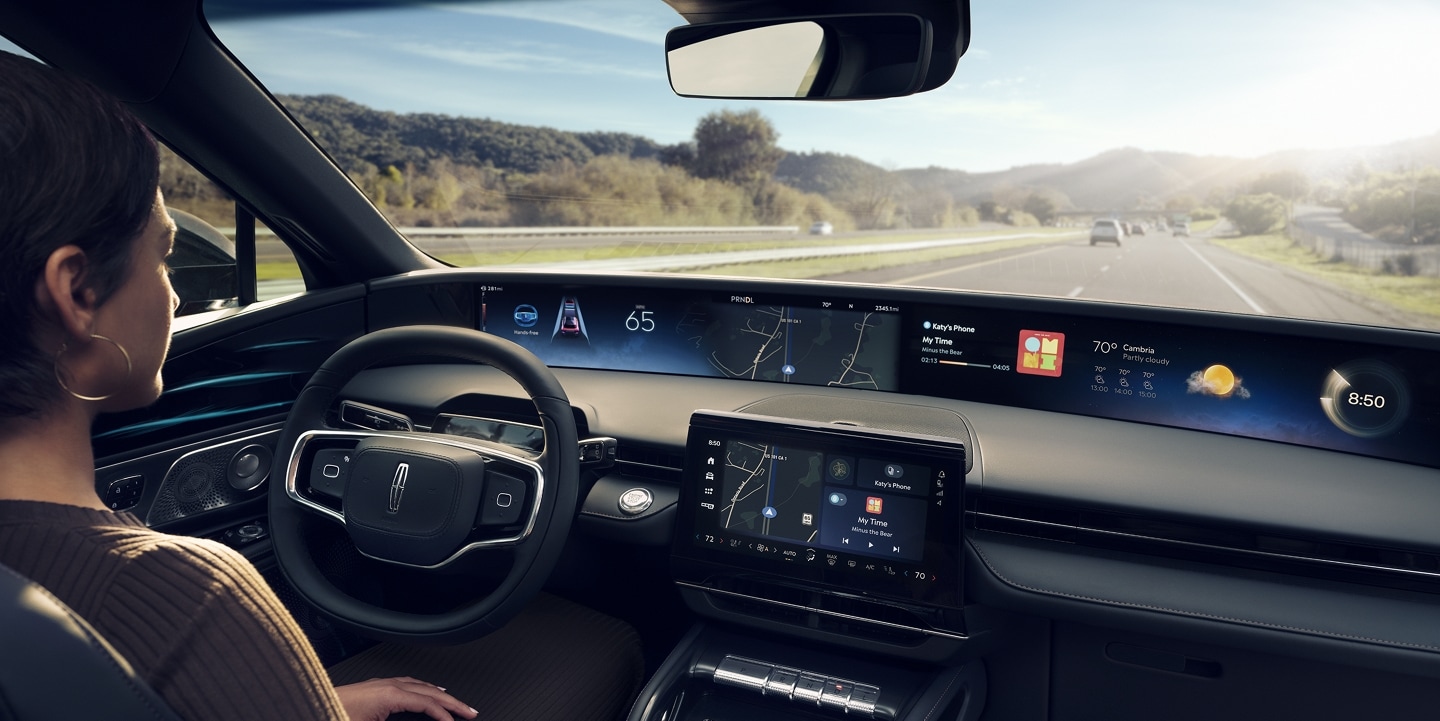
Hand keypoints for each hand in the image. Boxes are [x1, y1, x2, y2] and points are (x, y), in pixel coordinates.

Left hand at [335, 676, 478, 720]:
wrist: (310, 708)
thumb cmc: (334, 715)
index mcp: (390, 695)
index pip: (428, 704)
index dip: (446, 715)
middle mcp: (388, 685)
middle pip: (430, 691)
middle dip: (453, 702)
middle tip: (471, 711)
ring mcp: (381, 683)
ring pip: (421, 685)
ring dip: (441, 694)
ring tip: (456, 702)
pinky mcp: (374, 687)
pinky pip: (408, 683)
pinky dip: (424, 688)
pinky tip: (425, 692)